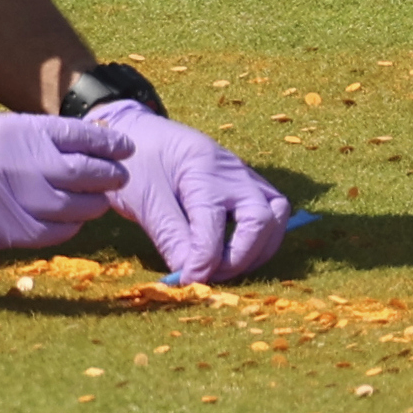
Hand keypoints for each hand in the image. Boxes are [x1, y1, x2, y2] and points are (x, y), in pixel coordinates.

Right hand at [0, 107, 130, 251]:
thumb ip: (30, 139)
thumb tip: (75, 150)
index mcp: (16, 130)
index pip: (77, 136)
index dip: (107, 144)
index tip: (127, 149)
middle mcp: (17, 162)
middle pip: (82, 174)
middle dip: (107, 177)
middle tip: (121, 179)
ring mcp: (8, 197)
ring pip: (69, 209)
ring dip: (90, 208)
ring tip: (98, 204)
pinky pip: (44, 234)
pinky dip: (64, 231)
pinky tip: (69, 225)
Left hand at [94, 103, 293, 283]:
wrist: (136, 131)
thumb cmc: (135, 161)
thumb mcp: (143, 199)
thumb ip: (170, 237)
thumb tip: (194, 277)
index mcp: (202, 169)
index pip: (215, 227)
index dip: (204, 263)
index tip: (187, 282)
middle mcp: (232, 170)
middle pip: (262, 219)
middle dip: (241, 257)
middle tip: (211, 275)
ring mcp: (243, 174)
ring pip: (276, 215)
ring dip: (258, 248)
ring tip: (226, 266)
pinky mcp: (246, 181)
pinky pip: (271, 209)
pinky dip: (260, 236)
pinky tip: (235, 250)